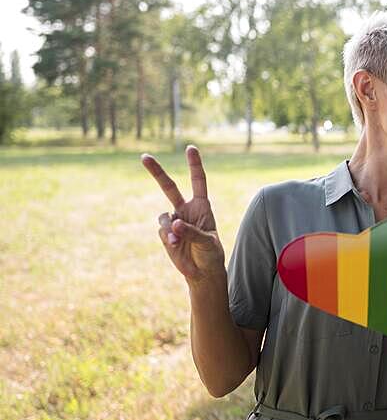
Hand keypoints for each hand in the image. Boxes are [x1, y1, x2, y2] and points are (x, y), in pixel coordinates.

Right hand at [141, 146, 225, 283]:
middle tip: (144, 156)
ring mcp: (173, 220)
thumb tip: (174, 222)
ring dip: (169, 228)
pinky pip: (162, 230)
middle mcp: (185, 209)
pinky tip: (176, 246)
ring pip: (163, 216)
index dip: (194, 165)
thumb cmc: (210, 253)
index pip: (198, 181)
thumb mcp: (208, 242)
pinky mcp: (165, 233)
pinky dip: (168, 237)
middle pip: (169, 187)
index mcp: (202, 206)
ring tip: (179, 241)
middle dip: (156, 172)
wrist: (201, 271)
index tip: (190, 148)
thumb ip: (192, 232)